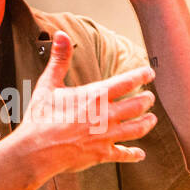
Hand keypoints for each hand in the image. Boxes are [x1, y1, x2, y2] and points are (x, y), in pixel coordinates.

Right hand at [13, 30, 156, 177]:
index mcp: (96, 95)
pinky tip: (140, 154)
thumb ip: (60, 59)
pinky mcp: (102, 154)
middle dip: (147, 100)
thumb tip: (61, 34)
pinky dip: (133, 154)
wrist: (37, 150)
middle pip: (137, 106)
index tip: (150, 73)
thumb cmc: (41, 117)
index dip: (141, 76)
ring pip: (137, 129)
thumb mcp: (49, 84)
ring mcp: (106, 136)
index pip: (127, 82)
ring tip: (152, 120)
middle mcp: (107, 115)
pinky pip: (123, 154)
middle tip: (151, 98)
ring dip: (147, 123)